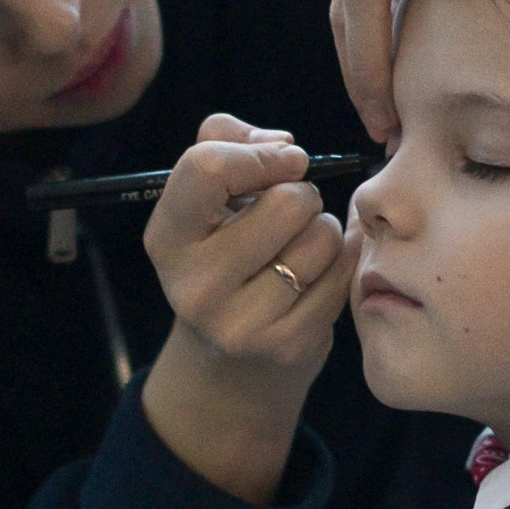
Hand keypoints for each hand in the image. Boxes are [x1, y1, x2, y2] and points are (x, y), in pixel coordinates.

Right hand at [141, 113, 354, 503]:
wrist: (233, 365)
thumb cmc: (226, 258)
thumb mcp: (207, 203)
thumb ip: (227, 143)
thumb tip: (282, 144)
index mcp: (167, 240)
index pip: (207, 168)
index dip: (260, 154)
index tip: (285, 160)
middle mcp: (193, 286)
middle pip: (286, 202)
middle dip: (302, 195)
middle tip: (292, 215)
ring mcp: (240, 323)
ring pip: (322, 236)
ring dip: (326, 230)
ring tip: (302, 247)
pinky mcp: (286, 345)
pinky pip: (342, 273)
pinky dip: (343, 262)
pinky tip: (320, 273)